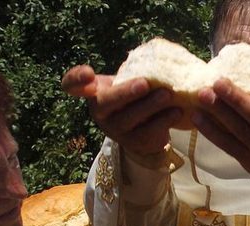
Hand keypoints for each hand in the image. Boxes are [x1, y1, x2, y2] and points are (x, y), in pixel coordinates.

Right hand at [62, 65, 180, 156]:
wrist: (147, 130)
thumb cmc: (135, 97)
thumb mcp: (127, 81)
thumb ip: (133, 70)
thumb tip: (161, 57)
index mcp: (94, 92)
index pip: (72, 85)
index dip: (76, 79)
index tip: (89, 74)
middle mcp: (100, 112)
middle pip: (107, 102)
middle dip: (125, 92)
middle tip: (145, 82)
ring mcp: (116, 130)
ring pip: (130, 118)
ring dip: (150, 105)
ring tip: (168, 94)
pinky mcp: (135, 143)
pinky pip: (148, 132)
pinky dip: (164, 120)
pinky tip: (178, 111)